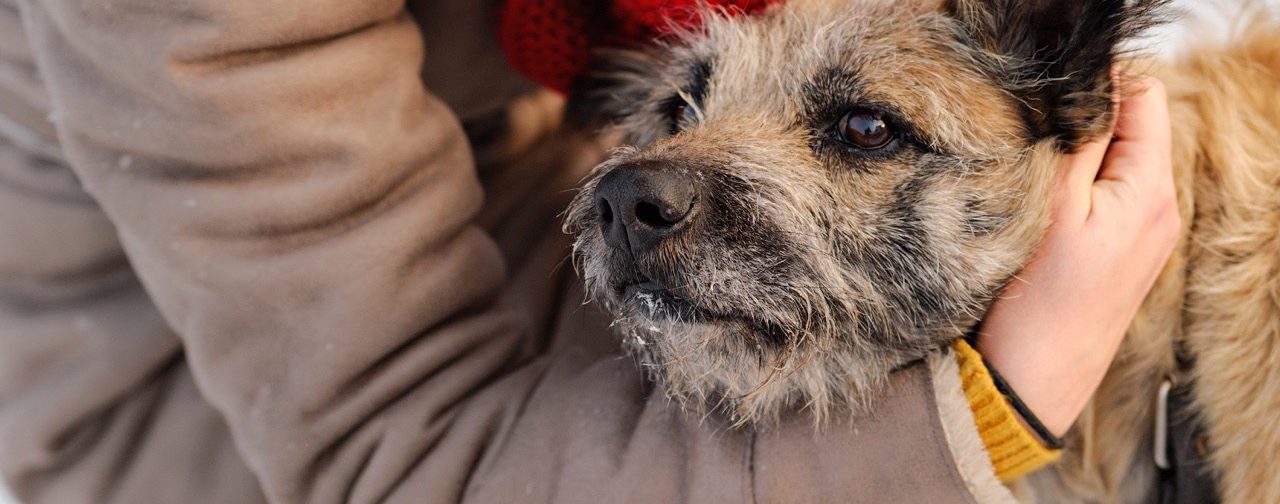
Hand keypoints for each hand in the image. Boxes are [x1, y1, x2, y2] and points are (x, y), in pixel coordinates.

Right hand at [975, 77, 1179, 436]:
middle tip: (1030, 135)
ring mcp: (1146, 234)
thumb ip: (1078, 143)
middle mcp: (1161, 211)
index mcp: (1151, 193)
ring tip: (1032, 173)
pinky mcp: (1124, 253)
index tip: (1049, 95)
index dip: (1098, 83)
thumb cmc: (1037, 308)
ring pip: (1117, 159)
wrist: (1031, 384)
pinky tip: (1042, 204)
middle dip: (1084, 119)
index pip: (1144, 96)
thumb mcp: (1052, 210)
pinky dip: (1079, 184)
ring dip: (1077, 154)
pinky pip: (1110, 193)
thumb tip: (1087, 91)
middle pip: (1132, 127)